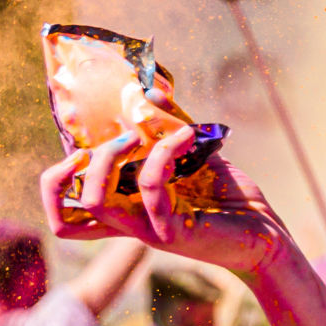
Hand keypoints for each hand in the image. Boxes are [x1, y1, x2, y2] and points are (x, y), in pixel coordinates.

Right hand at [40, 121, 292, 279]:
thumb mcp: (193, 158)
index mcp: (128, 212)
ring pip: (97, 201)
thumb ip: (168, 130)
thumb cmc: (230, 199)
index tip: (80, 149)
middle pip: (63, 220)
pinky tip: (187, 137)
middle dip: (66, 172)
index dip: (56, 184)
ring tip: (137, 136)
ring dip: (108, 159)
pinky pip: (152, 188)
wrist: (269, 236)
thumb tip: (150, 89)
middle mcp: (132, 226)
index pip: (67, 217)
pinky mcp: (176, 232)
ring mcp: (150, 231)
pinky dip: (164, 153)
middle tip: (114, 141)